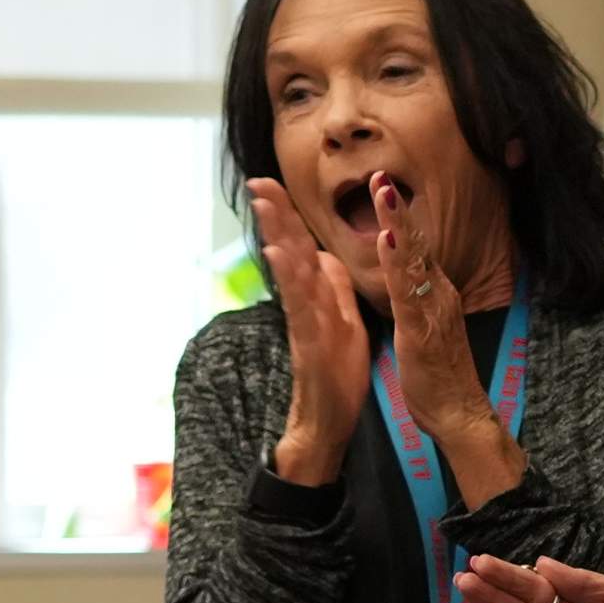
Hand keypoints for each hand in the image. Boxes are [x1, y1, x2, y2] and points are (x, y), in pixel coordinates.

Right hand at [246, 178, 366, 487]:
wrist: (327, 421)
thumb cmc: (336, 374)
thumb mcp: (344, 322)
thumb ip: (332, 289)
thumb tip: (323, 254)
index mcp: (318, 299)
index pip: (302, 249)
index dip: (290, 217)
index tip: (274, 184)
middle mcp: (307, 307)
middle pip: (289, 254)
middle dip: (276, 217)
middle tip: (259, 181)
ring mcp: (305, 325)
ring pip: (291, 276)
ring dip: (278, 239)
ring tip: (266, 207)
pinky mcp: (309, 345)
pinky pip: (300, 309)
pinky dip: (292, 283)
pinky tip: (282, 258)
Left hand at [376, 174, 524, 505]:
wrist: (460, 414)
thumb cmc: (439, 377)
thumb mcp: (425, 328)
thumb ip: (418, 300)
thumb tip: (412, 279)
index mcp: (433, 295)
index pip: (413, 249)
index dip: (398, 216)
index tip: (382, 185)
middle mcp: (437, 295)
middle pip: (416, 244)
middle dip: (398, 206)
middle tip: (381, 172)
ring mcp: (432, 310)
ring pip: (413, 259)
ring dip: (398, 222)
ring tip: (383, 190)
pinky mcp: (421, 329)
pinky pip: (407, 291)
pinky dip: (397, 263)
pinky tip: (387, 240)